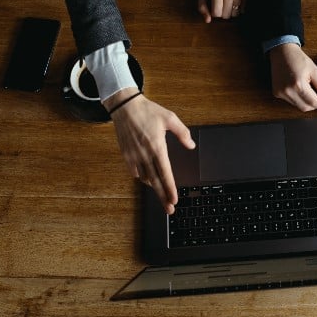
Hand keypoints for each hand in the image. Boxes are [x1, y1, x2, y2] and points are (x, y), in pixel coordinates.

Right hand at [104, 88, 194, 214]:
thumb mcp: (170, 118)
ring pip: (145, 178)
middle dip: (163, 197)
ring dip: (154, 186)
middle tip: (169, 209)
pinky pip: (135, 172)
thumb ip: (183, 133)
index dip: (170, 188)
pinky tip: (148, 178)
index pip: (165, 173)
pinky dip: (142, 177)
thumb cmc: (148, 111)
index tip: (174, 199)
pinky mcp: (126, 155)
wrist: (125, 106)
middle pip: (155, 181)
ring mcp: (133, 156)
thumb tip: (191, 145)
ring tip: (162, 193)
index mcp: (157, 146)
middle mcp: (144, 154)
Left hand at [197, 0, 245, 22]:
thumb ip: (202, 6)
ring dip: (230, 11)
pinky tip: (233, 3)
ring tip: (227, 4)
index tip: (214, 6)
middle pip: (226, 15)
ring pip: (235, 14)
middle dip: (222, 13)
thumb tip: (208, 21)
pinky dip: (238, 9)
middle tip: (220, 5)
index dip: (214, 12)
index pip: (216, 14)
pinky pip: (242, 9)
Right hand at [269, 43, 316, 110]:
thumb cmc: (298, 59)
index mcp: (298, 84)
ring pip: (298, 106)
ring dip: (306, 103)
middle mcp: (288, 91)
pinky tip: (299, 89)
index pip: (313, 102)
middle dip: (314, 105)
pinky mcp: (276, 93)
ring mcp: (280, 93)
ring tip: (308, 91)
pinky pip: (291, 102)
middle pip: (305, 108)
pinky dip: (298, 99)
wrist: (282, 52)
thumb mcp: (315, 71)